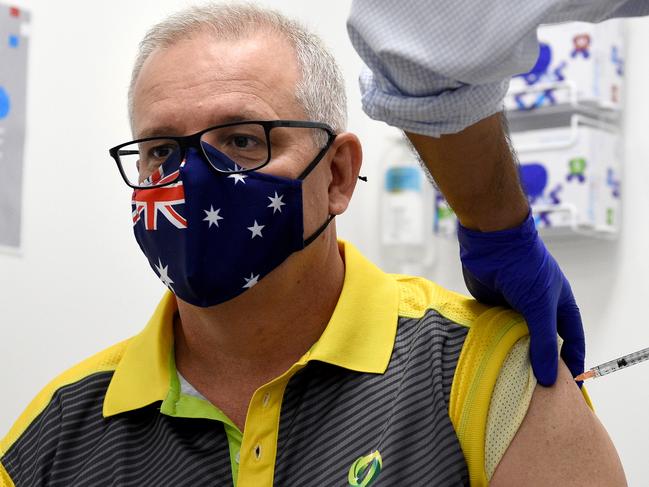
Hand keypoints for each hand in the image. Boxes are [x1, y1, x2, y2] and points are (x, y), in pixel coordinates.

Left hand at [458, 212, 584, 386]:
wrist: (492, 244)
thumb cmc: (525, 269)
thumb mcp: (539, 307)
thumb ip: (543, 342)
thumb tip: (549, 378)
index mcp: (559, 305)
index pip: (571, 339)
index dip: (572, 361)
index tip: (571, 386)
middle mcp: (538, 308)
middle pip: (542, 342)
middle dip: (540, 363)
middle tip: (537, 391)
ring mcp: (515, 308)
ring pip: (517, 339)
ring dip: (515, 356)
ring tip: (512, 383)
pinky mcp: (493, 308)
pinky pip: (496, 332)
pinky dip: (495, 345)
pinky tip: (492, 363)